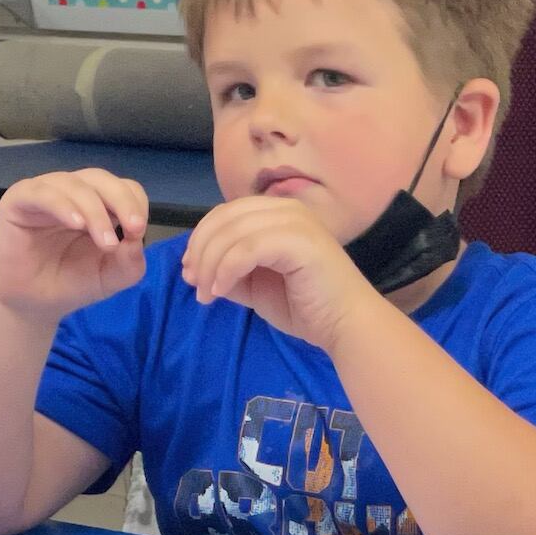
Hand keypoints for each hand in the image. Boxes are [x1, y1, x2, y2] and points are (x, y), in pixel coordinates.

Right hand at [0, 170, 149, 320]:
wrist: (30, 303)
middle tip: (134, 229)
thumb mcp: (109, 278)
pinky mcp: (19, 200)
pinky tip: (76, 224)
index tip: (139, 232)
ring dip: (95, 211)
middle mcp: (72, 192)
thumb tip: (137, 241)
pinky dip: (62, 205)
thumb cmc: (69, 283)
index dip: (135, 204)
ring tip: (106, 243)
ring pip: (74, 184)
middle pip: (101, 179)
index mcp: (98, 204)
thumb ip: (129, 263)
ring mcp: (45, 193)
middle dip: (122, 201)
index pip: (123, 187)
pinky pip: (41, 193)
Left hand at [182, 195, 378, 350]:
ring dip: (210, 264)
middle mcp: (287, 209)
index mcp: (278, 214)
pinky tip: (220, 291)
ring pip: (233, 232)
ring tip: (206, 294)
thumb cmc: (307, 308)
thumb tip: (193, 270)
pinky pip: (247, 248)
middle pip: (225, 218)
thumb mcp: (257, 288)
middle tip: (193, 284)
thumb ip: (229, 272)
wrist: (347, 325)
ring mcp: (295, 222)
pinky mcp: (299, 240)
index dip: (200, 239)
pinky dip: (227, 269)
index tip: (188, 271)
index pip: (226, 213)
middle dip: (200, 251)